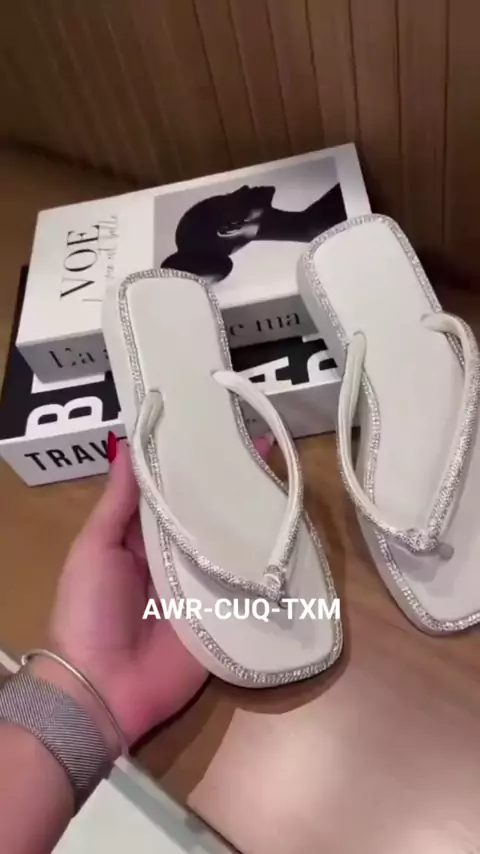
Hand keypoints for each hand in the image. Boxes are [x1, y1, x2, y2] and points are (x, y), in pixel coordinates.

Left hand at [44, 433, 273, 753]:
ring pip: (236, 547)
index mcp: (146, 537)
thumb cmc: (89, 609)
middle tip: (271, 449)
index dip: (199, 463)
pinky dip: (272, 569)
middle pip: (213, 516)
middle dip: (238, 486)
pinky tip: (298, 541)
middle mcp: (179, 557)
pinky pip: (249, 588)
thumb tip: (130, 447)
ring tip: (290, 484)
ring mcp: (206, 587)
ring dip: (260, 521)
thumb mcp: (95, 547)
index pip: (178, 491)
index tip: (225, 428)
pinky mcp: (226, 618)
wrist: (103, 688)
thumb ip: (118, 502)